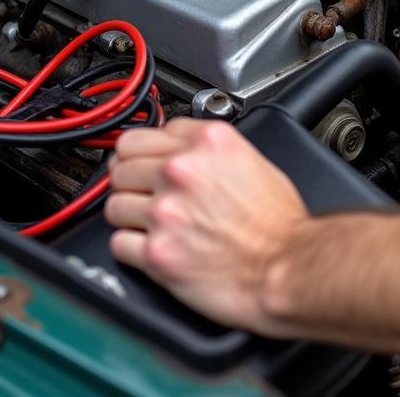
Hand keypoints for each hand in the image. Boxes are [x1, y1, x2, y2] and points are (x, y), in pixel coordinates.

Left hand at [105, 116, 308, 335]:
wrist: (286, 267)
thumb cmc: (277, 222)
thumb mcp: (253, 159)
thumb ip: (209, 149)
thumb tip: (181, 149)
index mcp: (207, 142)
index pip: (146, 133)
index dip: (146, 151)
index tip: (145, 161)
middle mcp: (182, 170)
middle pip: (121, 164)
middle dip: (130, 179)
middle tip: (142, 192)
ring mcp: (166, 211)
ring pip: (113, 203)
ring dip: (128, 214)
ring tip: (151, 223)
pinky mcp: (157, 253)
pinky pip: (118, 242)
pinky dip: (130, 247)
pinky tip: (151, 246)